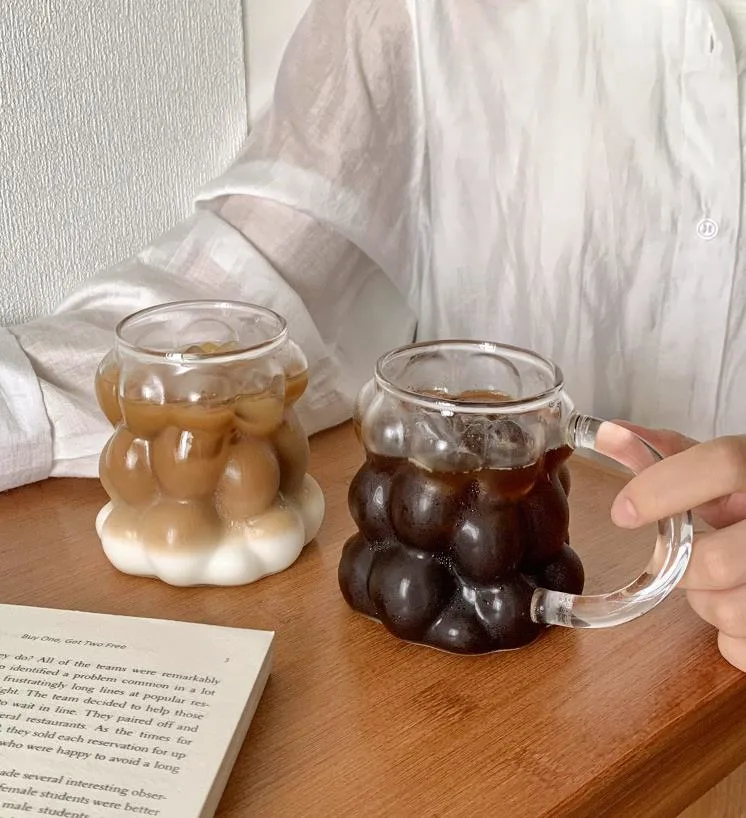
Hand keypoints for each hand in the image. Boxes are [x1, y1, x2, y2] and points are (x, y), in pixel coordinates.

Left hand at [609, 423, 745, 670]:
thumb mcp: (731, 471)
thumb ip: (672, 453)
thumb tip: (608, 434)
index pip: (724, 463)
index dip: (663, 487)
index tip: (622, 511)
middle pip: (714, 560)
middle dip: (682, 566)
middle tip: (681, 559)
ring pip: (730, 610)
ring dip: (707, 603)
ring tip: (721, 582)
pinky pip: (743, 650)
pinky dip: (733, 638)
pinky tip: (743, 606)